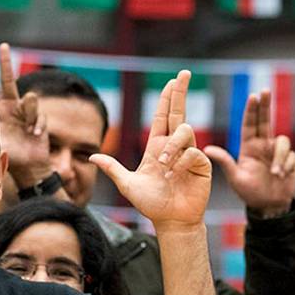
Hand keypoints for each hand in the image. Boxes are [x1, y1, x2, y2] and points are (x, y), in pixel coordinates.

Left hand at [0, 43, 49, 188]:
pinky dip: (37, 124)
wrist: (28, 167)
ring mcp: (26, 112)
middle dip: (5, 63)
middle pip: (9, 80)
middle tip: (2, 46)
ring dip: (29, 112)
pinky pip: (39, 115)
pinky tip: (35, 135)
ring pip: (29, 99)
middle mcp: (11, 107)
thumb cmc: (10, 155)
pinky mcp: (39, 119)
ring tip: (28, 128)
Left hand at [91, 71, 210, 230]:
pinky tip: (174, 176)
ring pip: (185, 131)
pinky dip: (180, 162)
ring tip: (163, 165)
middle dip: (179, 92)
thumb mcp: (127, 184)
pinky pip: (192, 152)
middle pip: (178, 112)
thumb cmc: (151, 203)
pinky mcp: (201, 165)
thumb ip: (112, 169)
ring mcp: (189, 154)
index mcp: (157, 147)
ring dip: (172, 146)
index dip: (166, 98)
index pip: (162, 117)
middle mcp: (174, 146)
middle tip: (183, 73)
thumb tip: (92, 156)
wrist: (170, 221)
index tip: (172, 81)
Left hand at [204, 90, 294, 216]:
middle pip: (266, 120)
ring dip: (279, 155)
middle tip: (265, 90)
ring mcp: (277, 152)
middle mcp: (263, 145)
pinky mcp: (290, 160)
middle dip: (266, 105)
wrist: (267, 206)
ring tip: (275, 172)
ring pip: (282, 141)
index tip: (252, 95)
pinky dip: (286, 165)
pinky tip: (281, 176)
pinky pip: (291, 156)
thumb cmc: (248, 191)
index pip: (250, 124)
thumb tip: (207, 149)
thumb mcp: (235, 177)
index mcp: (248, 147)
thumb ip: (225, 162)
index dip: (252, 110)